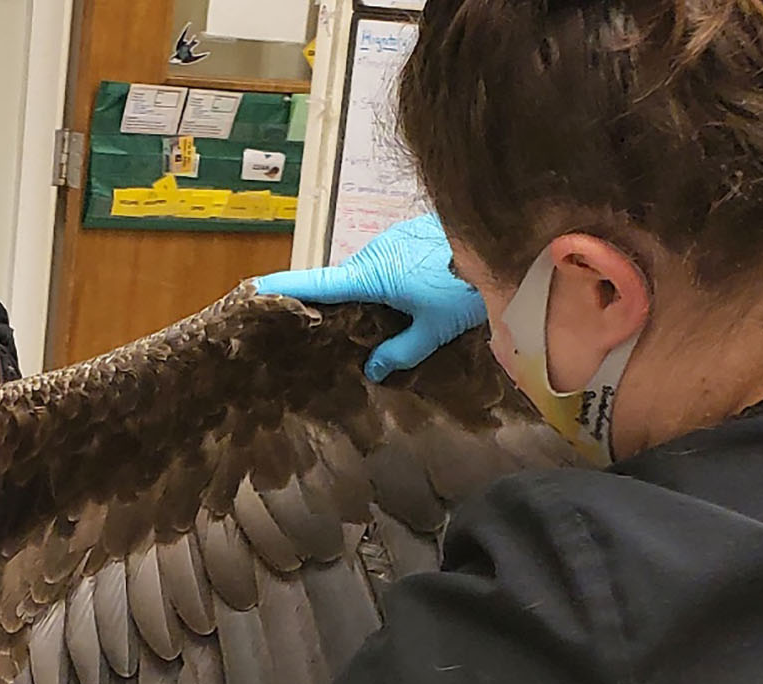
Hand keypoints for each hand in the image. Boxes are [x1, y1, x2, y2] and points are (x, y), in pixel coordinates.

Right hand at [255, 214, 484, 381]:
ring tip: (387, 318)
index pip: (314, 283)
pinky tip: (414, 296)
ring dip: (373, 294)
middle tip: (329, 331)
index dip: (281, 287)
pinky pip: (388, 262)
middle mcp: (371, 252)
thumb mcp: (433, 329)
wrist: (512, 239)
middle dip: (338, 304)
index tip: (250, 289)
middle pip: (342, 281)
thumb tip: (371, 370)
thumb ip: (399, 351)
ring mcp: (390, 239)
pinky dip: (391, 281)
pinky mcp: (409, 233)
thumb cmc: (465, 287)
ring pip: (369, 273)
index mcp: (369, 275)